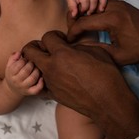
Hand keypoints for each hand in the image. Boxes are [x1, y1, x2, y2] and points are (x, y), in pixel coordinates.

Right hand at [4, 51, 43, 95]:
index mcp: (11, 73)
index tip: (26, 59)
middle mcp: (17, 81)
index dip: (24, 60)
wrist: (12, 90)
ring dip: (37, 71)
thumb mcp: (9, 65)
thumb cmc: (13, 75)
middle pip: (26, 71)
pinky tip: (42, 78)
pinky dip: (41, 84)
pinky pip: (36, 89)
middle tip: (33, 62)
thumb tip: (19, 52)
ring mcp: (23, 88)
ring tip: (37, 68)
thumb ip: (13, 57)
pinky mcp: (30, 92)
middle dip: (31, 64)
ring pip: (33, 78)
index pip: (18, 64)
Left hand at [22, 31, 138, 138]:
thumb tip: (69, 46)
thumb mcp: (95, 51)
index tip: (62, 39)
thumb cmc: (106, 74)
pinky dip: (46, 79)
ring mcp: (50, 82)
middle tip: (46, 48)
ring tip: (54, 64)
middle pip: (29, 51)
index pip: (46, 37)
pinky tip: (57, 78)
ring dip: (41, 63)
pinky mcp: (53, 95)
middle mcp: (52, 67)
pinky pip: (41, 84)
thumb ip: (77, 45)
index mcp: (62, 53)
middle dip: (35, 46)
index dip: (55, 35)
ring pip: (35, 67)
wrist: (108, 102)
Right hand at [68, 0, 138, 64]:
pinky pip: (103, 6)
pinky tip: (92, 25)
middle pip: (87, 11)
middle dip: (76, 22)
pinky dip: (95, 14)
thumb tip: (81, 47)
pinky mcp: (123, 4)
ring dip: (85, 17)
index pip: (84, 22)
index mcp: (113, 19)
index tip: (68, 40)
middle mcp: (115, 7)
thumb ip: (98, 50)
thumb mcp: (119, 55)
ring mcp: (119, 4)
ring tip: (79, 30)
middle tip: (70, 34)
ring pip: (94, 7)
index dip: (73, 32)